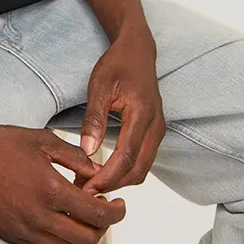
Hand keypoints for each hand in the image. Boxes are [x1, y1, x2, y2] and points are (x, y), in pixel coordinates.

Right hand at [0, 118, 126, 243]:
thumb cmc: (1, 143)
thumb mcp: (42, 139)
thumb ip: (75, 157)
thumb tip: (98, 172)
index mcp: (50, 188)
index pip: (97, 214)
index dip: (116, 212)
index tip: (120, 204)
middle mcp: (39, 215)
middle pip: (88, 239)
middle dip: (102, 225)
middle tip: (102, 207)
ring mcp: (24, 229)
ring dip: (80, 233)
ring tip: (77, 210)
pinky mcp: (13, 235)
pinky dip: (59, 238)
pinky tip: (56, 216)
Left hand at [77, 32, 165, 195]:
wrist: (137, 51)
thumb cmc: (118, 64)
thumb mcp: (99, 86)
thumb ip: (94, 118)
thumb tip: (87, 149)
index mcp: (142, 115)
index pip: (126, 157)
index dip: (107, 177)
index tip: (87, 189)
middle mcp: (155, 127)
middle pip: (138, 170)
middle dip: (113, 185)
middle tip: (85, 191)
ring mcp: (157, 131)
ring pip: (142, 168)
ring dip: (119, 180)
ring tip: (90, 183)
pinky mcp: (153, 133)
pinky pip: (142, 160)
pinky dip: (125, 171)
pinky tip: (104, 171)